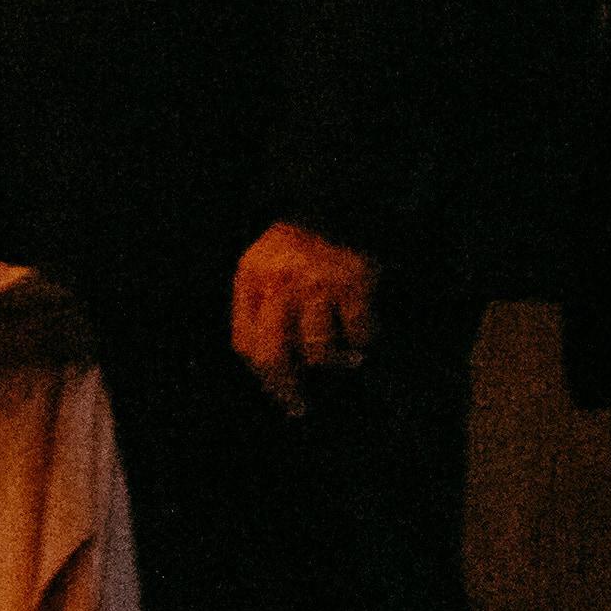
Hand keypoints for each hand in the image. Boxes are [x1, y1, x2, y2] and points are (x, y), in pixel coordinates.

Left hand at [232, 219, 377, 414]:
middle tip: (301, 406)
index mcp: (251, 280)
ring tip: (344, 361)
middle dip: (287, 388)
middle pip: (274, 355)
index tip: (276, 392)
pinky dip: (364, 341)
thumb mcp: (263, 267)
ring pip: (318, 350)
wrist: (338, 203)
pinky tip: (364, 336)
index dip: (261, 375)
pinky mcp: (354, 283)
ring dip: (333, 363)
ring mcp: (317, 284)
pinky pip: (359, 333)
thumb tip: (266, 364)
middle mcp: (279, 284)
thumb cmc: (298, 246)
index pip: (245, 343)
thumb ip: (259, 307)